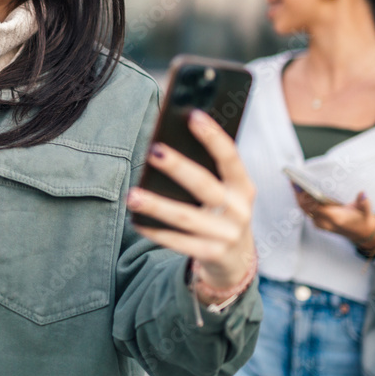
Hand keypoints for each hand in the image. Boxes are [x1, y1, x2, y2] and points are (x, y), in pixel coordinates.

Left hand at [127, 110, 256, 299]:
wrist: (236, 261)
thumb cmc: (221, 213)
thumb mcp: (225, 192)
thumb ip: (206, 170)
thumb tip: (166, 144)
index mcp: (243, 187)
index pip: (230, 157)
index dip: (213, 136)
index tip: (193, 114)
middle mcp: (238, 210)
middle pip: (204, 185)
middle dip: (178, 167)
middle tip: (153, 151)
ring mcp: (226, 235)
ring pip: (186, 217)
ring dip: (157, 205)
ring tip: (132, 195)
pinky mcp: (212, 255)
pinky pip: (178, 242)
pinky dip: (156, 231)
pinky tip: (136, 220)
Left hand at [293, 188, 374, 246]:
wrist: (360, 232)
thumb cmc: (362, 219)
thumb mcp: (366, 211)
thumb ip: (364, 202)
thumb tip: (362, 193)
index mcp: (335, 219)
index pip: (315, 208)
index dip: (306, 197)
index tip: (300, 185)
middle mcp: (324, 222)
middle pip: (306, 208)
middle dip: (298, 194)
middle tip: (293, 179)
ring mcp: (319, 224)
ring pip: (304, 209)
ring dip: (298, 196)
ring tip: (293, 181)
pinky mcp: (317, 222)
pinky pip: (306, 210)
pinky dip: (301, 200)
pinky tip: (299, 189)